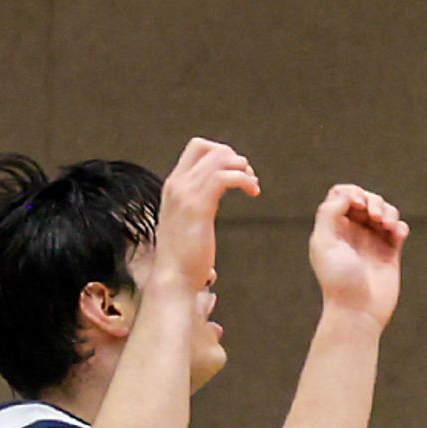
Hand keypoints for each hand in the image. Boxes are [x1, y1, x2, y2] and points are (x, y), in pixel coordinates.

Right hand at [153, 137, 258, 296]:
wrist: (173, 279)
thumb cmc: (183, 259)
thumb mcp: (188, 223)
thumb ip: (198, 206)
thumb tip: (210, 205)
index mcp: (174, 186)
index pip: (196, 148)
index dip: (221, 152)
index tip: (237, 172)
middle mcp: (177, 185)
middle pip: (208, 148)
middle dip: (234, 157)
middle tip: (248, 178)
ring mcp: (185, 194)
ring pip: (218, 159)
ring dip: (242, 168)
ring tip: (253, 186)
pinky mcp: (198, 207)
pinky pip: (224, 177)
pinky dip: (243, 179)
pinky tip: (252, 192)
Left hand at [310, 182, 407, 325]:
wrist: (358, 312)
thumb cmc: (338, 280)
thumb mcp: (324, 243)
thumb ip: (329, 213)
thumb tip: (345, 195)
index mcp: (334, 228)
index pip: (342, 195)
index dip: (352, 193)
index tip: (357, 206)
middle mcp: (352, 232)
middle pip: (365, 199)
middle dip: (373, 201)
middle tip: (374, 217)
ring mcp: (372, 241)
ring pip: (384, 211)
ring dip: (388, 211)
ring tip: (387, 226)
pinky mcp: (390, 253)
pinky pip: (398, 229)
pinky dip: (400, 226)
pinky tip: (398, 234)